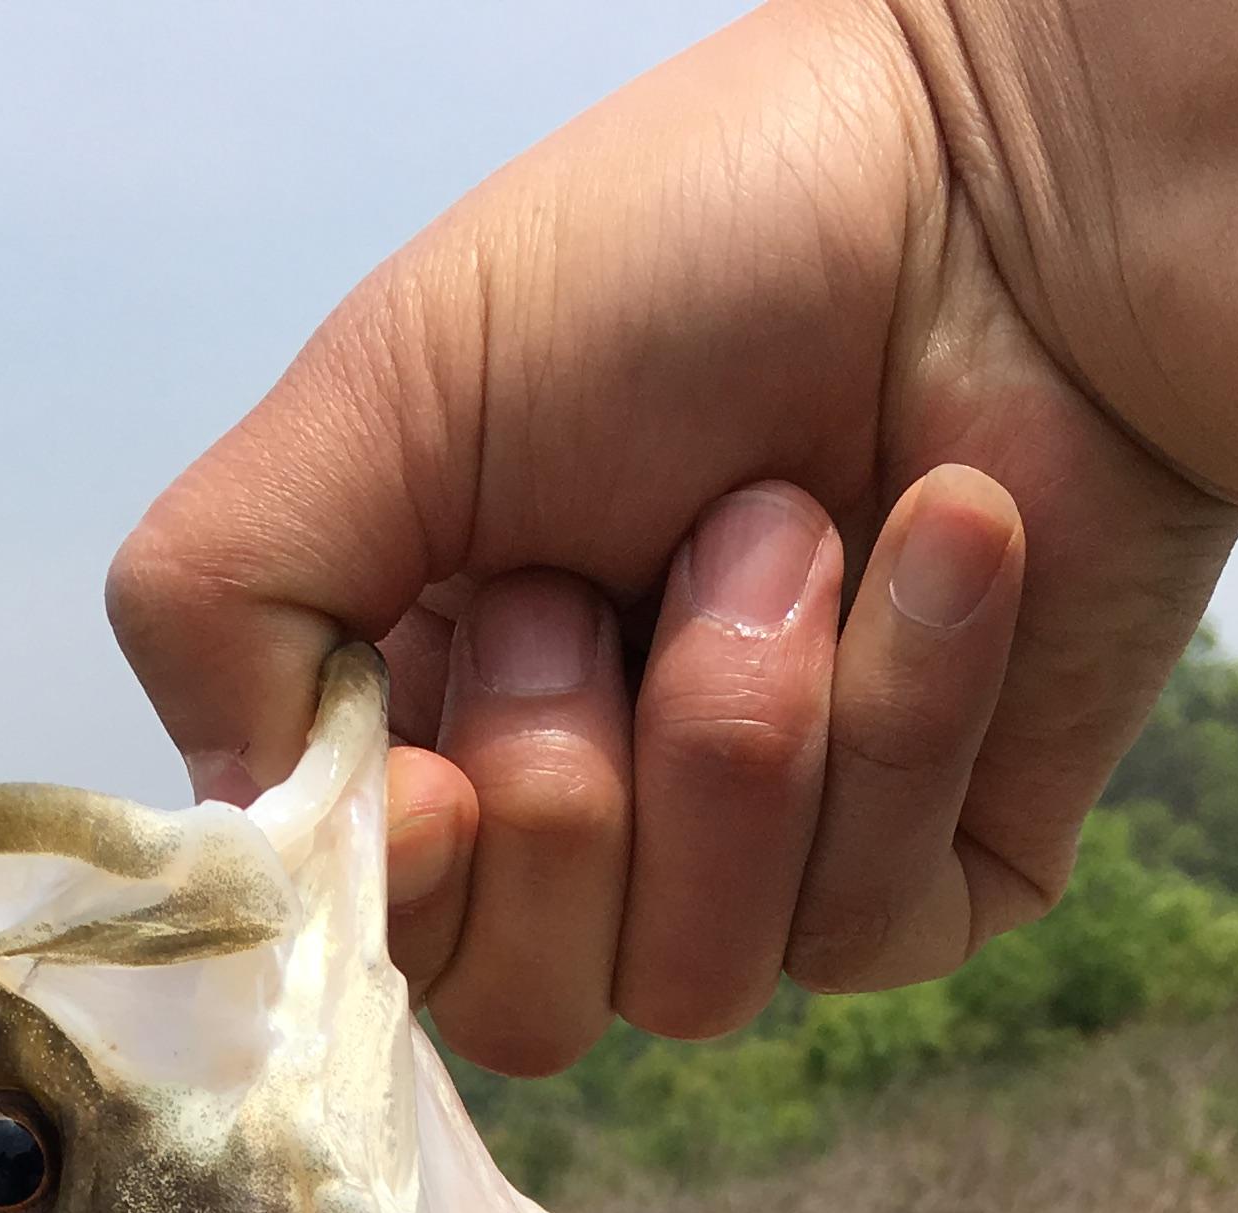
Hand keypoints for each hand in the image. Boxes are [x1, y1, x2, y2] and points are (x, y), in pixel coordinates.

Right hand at [105, 0, 1237, 1071]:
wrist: (1018, 184)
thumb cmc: (700, 247)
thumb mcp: (383, 386)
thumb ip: (219, 601)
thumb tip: (242, 835)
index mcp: (439, 717)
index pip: (374, 942)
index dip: (408, 879)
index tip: (436, 761)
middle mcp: (599, 825)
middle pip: (526, 1004)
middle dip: (570, 777)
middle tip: (613, 570)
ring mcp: (769, 872)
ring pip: (698, 977)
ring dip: (739, 719)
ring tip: (792, 521)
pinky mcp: (934, 885)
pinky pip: (864, 925)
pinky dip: (899, 706)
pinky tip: (937, 544)